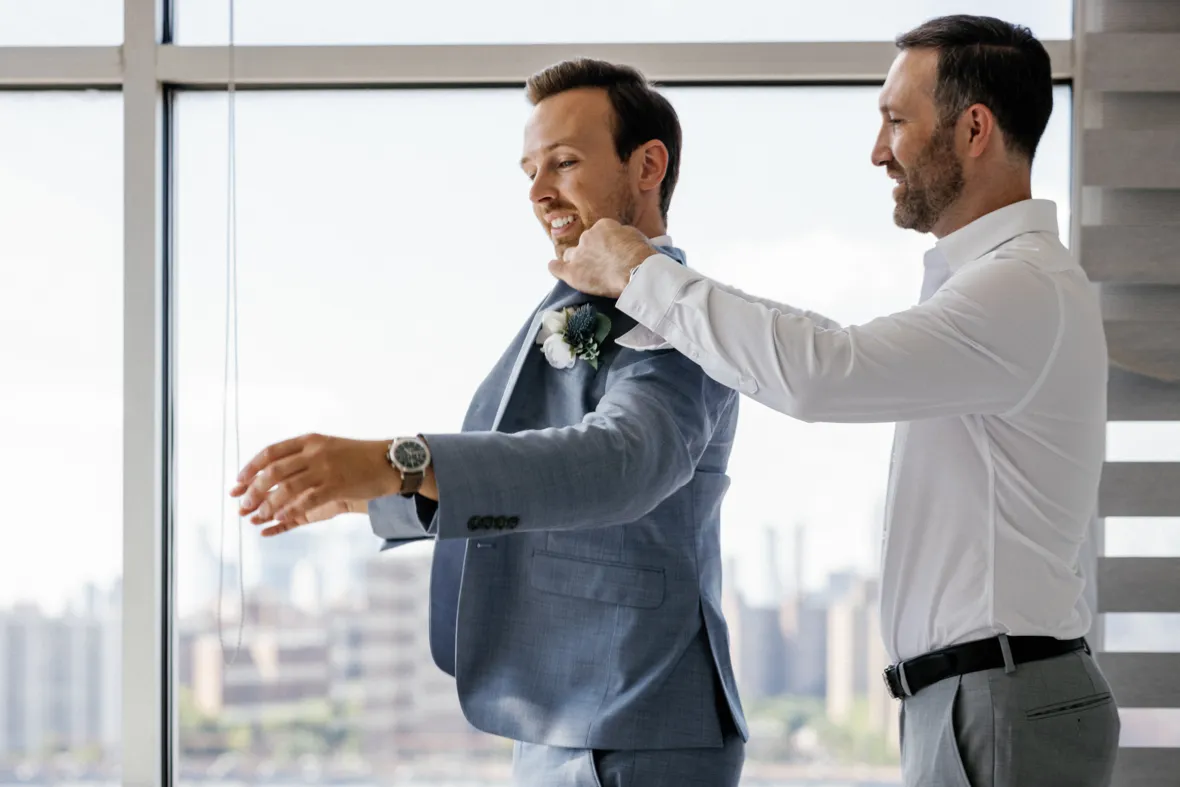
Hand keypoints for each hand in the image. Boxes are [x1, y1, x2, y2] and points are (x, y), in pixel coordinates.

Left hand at [229, 434, 398, 535]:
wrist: (388, 462)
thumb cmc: (356, 458)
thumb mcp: (326, 448)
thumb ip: (302, 457)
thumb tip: (272, 474)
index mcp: (309, 440)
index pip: (270, 452)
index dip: (250, 468)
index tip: (237, 482)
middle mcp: (314, 451)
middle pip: (273, 471)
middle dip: (253, 489)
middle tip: (242, 504)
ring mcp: (325, 468)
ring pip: (286, 488)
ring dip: (267, 504)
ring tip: (255, 515)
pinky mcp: (336, 485)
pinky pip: (305, 500)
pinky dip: (288, 511)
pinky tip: (277, 520)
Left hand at [548, 218, 655, 297]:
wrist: (635, 271)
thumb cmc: (641, 254)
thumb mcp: (635, 237)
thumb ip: (622, 237)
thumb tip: (619, 240)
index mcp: (603, 226)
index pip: (601, 233)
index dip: (606, 244)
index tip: (612, 252)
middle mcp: (587, 236)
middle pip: (585, 243)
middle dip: (591, 251)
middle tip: (602, 263)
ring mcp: (578, 254)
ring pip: (571, 255)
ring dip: (576, 260)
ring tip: (582, 270)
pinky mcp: (572, 272)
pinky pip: (557, 268)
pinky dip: (556, 267)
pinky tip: (554, 267)